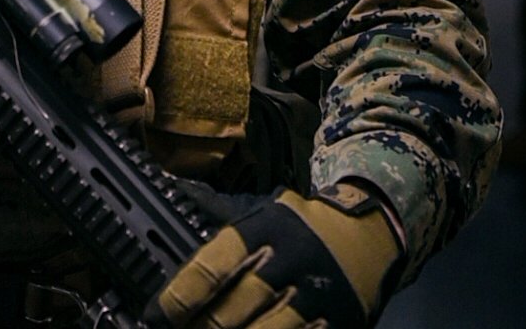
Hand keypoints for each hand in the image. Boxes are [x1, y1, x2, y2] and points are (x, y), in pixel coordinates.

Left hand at [146, 182, 403, 328]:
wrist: (367, 234)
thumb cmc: (300, 224)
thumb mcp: (261, 211)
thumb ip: (217, 218)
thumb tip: (174, 208)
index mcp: (263, 230)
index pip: (212, 267)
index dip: (179, 296)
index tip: (158, 313)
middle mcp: (288, 262)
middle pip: (234, 308)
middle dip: (202, 326)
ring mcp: (316, 297)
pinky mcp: (339, 322)